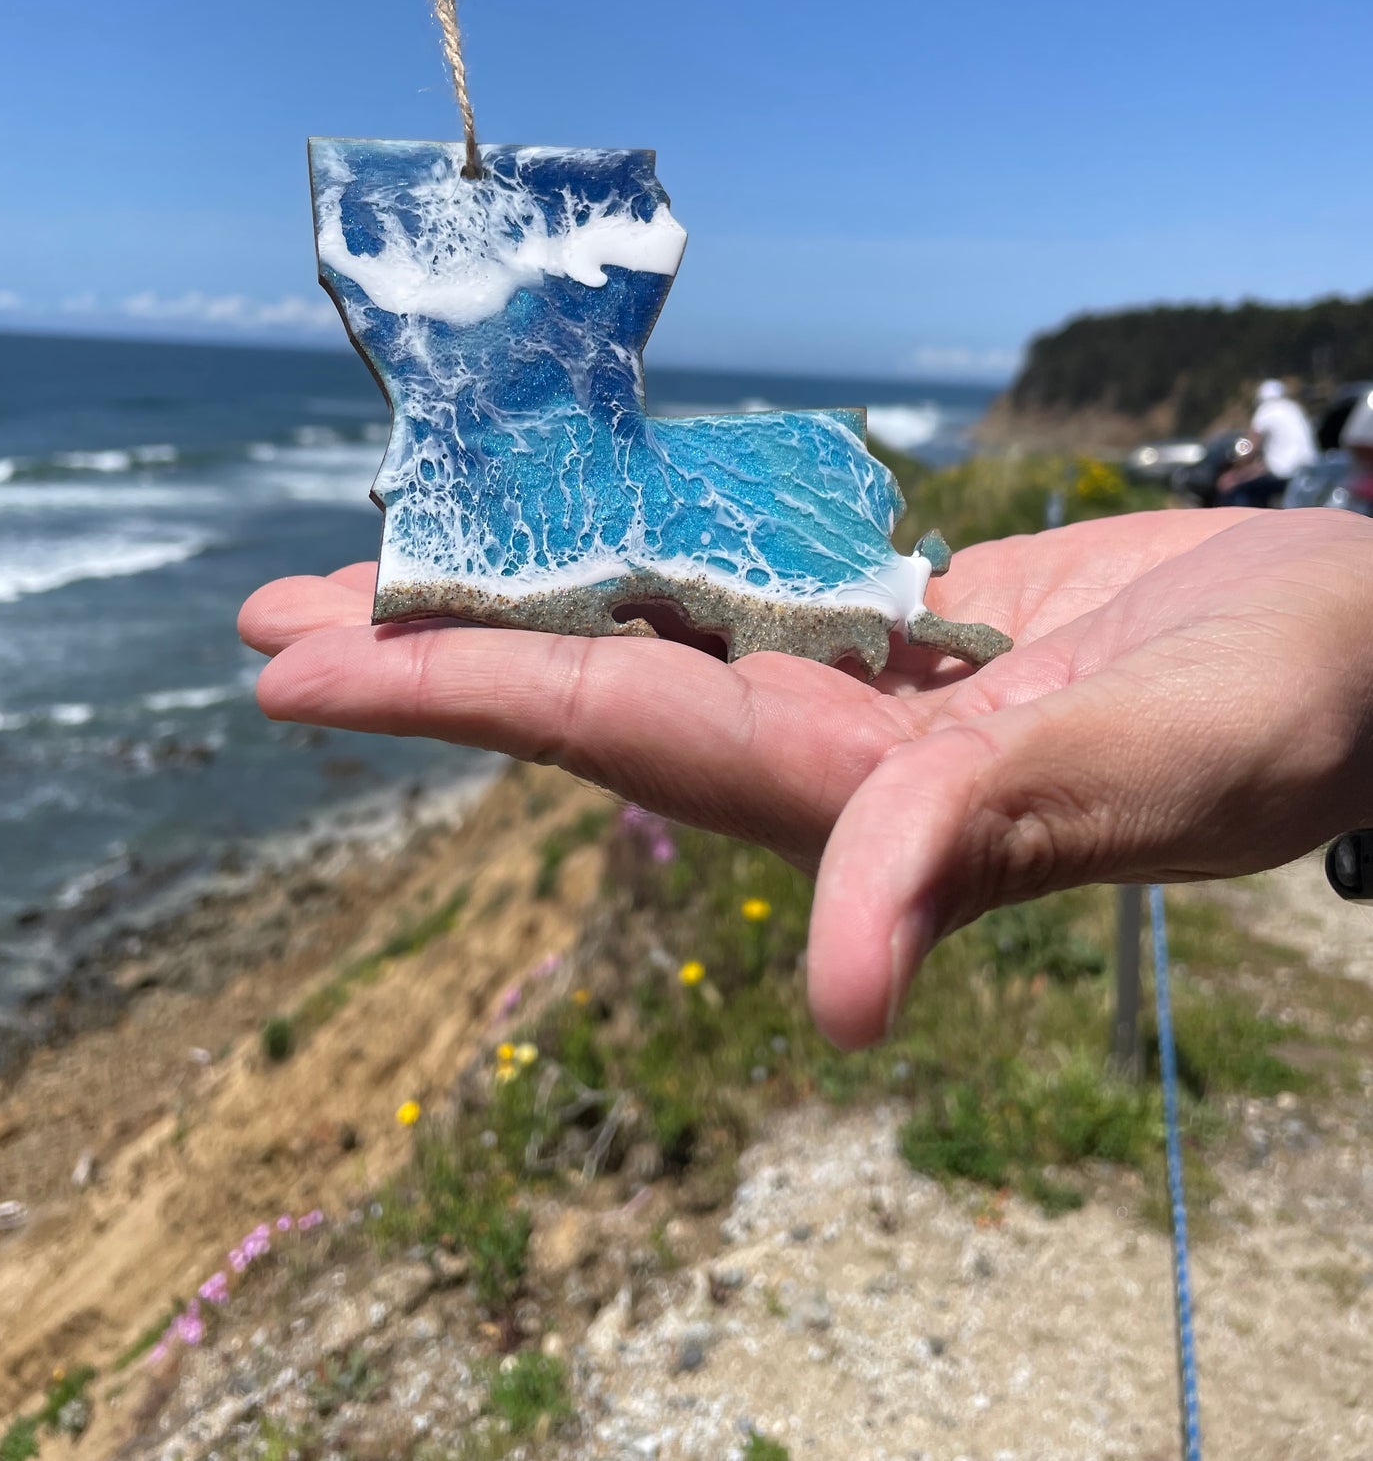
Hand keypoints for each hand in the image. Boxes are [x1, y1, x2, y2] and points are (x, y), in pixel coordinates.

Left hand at [240, 507, 1372, 1047]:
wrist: (1355, 644)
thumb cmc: (1285, 706)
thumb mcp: (1150, 773)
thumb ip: (977, 855)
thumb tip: (837, 995)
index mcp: (853, 784)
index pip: (606, 725)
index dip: (445, 692)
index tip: (292, 666)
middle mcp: (828, 740)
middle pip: (584, 684)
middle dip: (426, 653)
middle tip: (269, 615)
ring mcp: (861, 681)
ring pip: (648, 628)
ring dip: (511, 598)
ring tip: (382, 564)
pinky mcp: (907, 626)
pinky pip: (740, 583)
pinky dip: (644, 555)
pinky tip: (574, 538)